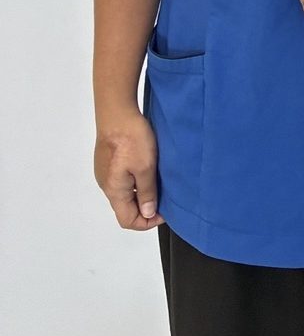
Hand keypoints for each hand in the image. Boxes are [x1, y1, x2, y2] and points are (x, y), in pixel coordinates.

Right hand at [94, 108, 161, 229]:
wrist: (117, 113)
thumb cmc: (131, 139)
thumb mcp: (146, 168)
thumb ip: (146, 193)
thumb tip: (148, 213)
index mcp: (114, 191)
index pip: (127, 220)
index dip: (147, 222)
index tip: (164, 212)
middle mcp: (106, 185)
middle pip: (125, 208)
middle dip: (145, 207)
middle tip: (164, 197)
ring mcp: (106, 173)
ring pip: (124, 193)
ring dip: (141, 193)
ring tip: (158, 182)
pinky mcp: (108, 161)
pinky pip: (122, 180)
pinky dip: (135, 181)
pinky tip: (147, 169)